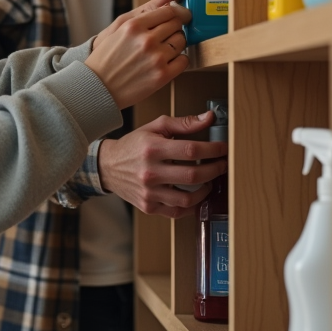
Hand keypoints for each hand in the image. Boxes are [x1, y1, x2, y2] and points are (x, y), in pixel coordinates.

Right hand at [86, 0, 191, 108]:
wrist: (97, 87)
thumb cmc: (108, 55)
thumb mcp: (121, 25)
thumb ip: (151, 7)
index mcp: (134, 26)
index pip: (169, 10)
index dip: (174, 14)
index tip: (175, 18)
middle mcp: (147, 40)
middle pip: (178, 24)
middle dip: (174, 28)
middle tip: (164, 36)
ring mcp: (156, 59)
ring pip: (182, 41)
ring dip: (176, 44)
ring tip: (161, 50)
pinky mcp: (162, 76)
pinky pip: (184, 60)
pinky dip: (178, 60)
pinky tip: (164, 62)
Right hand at [97, 112, 228, 217]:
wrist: (108, 166)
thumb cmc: (133, 145)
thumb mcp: (155, 127)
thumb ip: (183, 123)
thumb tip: (209, 118)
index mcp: (152, 149)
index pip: (191, 149)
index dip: (213, 149)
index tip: (223, 149)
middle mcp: (150, 172)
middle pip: (193, 175)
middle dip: (215, 170)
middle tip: (222, 165)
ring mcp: (149, 192)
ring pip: (187, 199)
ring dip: (206, 190)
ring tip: (209, 181)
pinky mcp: (148, 206)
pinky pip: (176, 212)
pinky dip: (191, 206)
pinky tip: (196, 196)